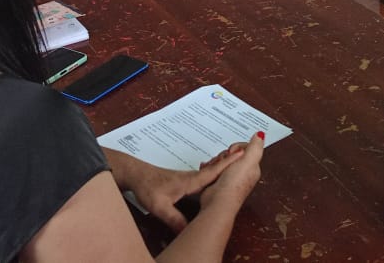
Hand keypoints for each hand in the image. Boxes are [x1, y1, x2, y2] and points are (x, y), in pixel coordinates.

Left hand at [111, 151, 245, 232]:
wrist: (135, 175)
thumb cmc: (147, 187)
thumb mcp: (159, 207)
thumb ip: (174, 219)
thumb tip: (189, 232)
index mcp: (190, 181)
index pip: (213, 172)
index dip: (228, 164)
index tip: (243, 153)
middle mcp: (192, 177)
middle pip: (216, 167)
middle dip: (231, 159)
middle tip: (247, 149)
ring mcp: (188, 177)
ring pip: (211, 169)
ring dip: (224, 163)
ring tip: (239, 156)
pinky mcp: (184, 180)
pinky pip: (205, 173)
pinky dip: (215, 168)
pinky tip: (217, 171)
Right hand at [200, 132, 263, 212]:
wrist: (218, 201)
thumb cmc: (234, 184)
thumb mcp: (248, 161)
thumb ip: (255, 147)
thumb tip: (261, 134)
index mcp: (252, 167)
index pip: (246, 148)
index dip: (238, 147)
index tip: (234, 152)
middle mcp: (242, 172)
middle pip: (233, 153)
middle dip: (225, 154)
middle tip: (225, 161)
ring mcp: (230, 176)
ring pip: (223, 159)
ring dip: (218, 160)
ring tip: (217, 167)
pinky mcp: (219, 180)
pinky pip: (215, 167)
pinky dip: (212, 166)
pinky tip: (211, 169)